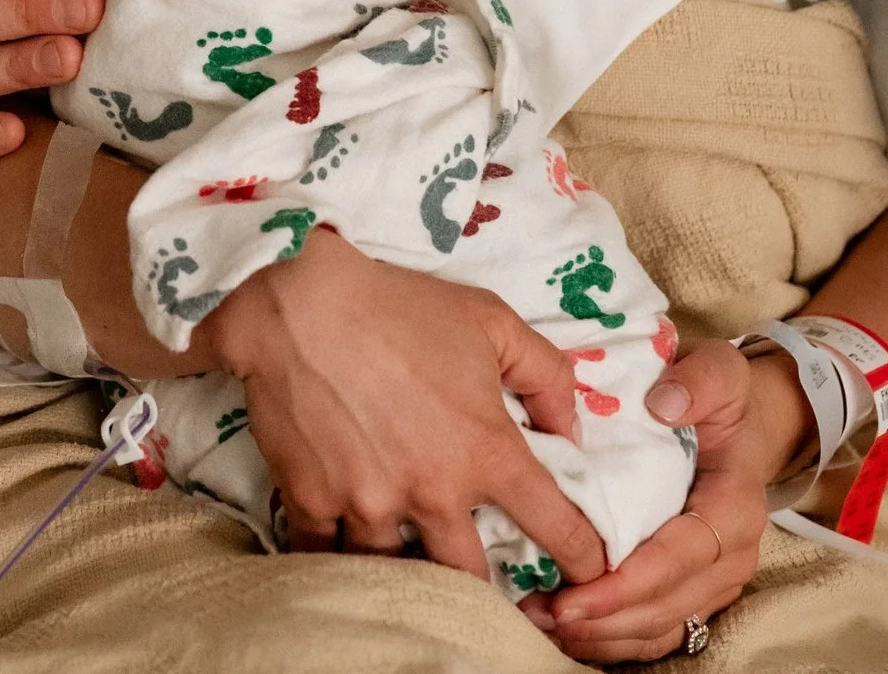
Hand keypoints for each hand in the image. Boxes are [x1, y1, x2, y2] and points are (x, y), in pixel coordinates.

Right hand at [196, 228, 606, 585]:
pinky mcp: (313, 501)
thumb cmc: (400, 306)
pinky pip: (327, 556)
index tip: (588, 572)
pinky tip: (342, 548)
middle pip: (471, 576)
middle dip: (481, 583)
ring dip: (406, 569)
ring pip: (398, 574)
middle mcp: (432, 492)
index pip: (555, 525)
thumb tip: (569, 430)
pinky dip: (336, 557)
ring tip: (406, 563)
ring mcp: (370, 504)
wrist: (299, 303)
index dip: (581, 556)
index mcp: (485, 451)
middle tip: (478, 576)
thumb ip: (545, 375)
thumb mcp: (492, 321)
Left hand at [519, 339, 805, 662]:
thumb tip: (664, 405)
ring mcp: (713, 581)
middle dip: (604, 617)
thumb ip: (700, 381)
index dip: (630, 582)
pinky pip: (657, 631)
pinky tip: (568, 631)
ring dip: (602, 634)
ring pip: (660, 627)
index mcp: (735, 507)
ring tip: (541, 622)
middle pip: (666, 604)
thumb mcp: (720, 371)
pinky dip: (613, 639)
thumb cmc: (719, 399)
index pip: (682, 557)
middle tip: (539, 611)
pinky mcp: (693, 592)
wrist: (739, 428)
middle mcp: (731, 556)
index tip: (577, 593)